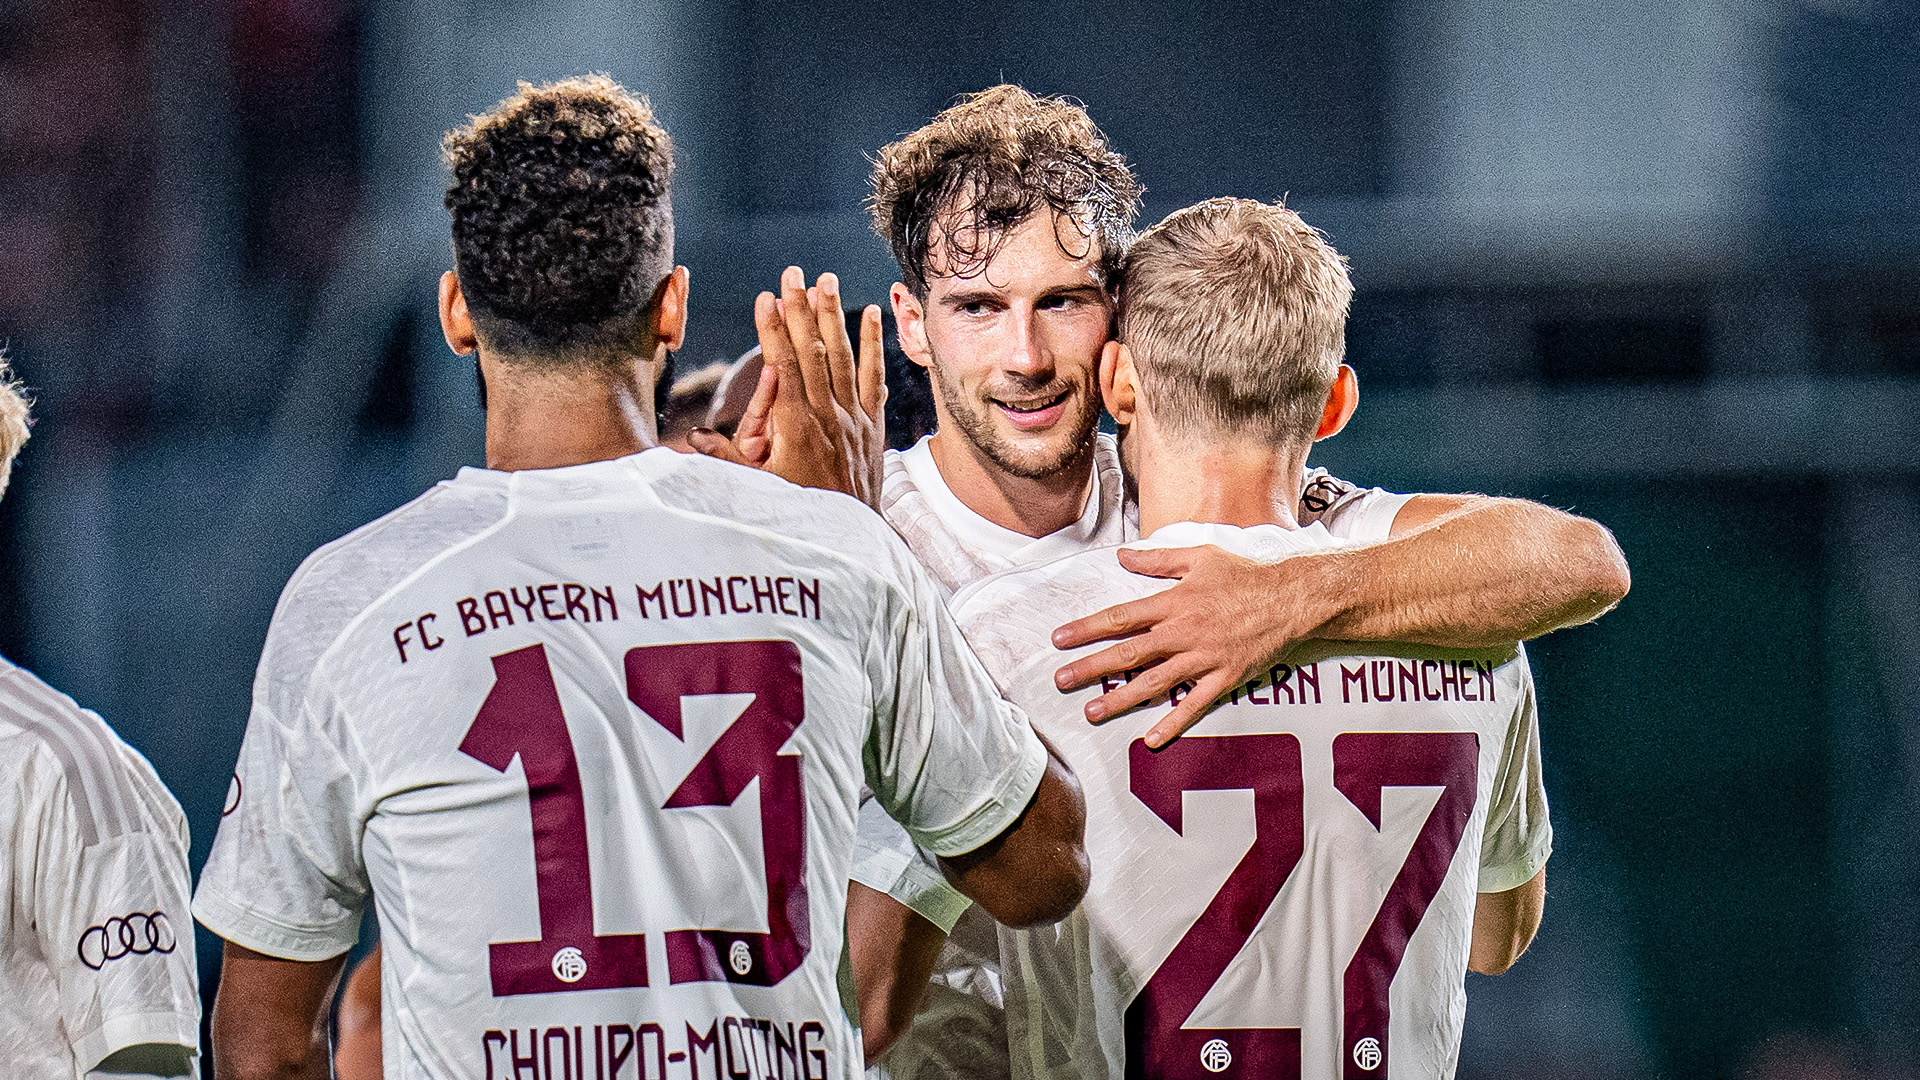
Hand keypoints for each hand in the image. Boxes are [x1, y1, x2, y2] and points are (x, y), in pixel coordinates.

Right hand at [690, 267, 887, 505]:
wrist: (850, 541)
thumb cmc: (797, 519)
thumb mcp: (757, 492)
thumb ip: (724, 462)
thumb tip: (691, 440)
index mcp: (796, 429)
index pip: (784, 367)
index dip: (773, 330)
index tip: (765, 297)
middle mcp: (827, 417)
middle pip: (813, 352)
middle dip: (800, 309)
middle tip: (792, 272)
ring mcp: (853, 420)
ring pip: (844, 357)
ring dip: (834, 315)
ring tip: (827, 280)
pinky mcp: (872, 426)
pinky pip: (874, 377)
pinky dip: (873, 344)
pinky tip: (872, 313)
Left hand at [1049, 545, 1341, 747]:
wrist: (1292, 599)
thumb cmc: (1245, 575)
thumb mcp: (1199, 556)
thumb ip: (1158, 559)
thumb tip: (1121, 556)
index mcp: (1174, 603)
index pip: (1121, 617)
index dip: (1087, 629)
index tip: (1059, 640)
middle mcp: (1184, 633)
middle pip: (1128, 654)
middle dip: (1091, 668)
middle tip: (1061, 681)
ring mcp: (1204, 658)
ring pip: (1154, 683)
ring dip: (1120, 699)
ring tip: (1092, 711)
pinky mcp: (1224, 678)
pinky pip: (1194, 705)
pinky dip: (1173, 723)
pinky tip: (1151, 740)